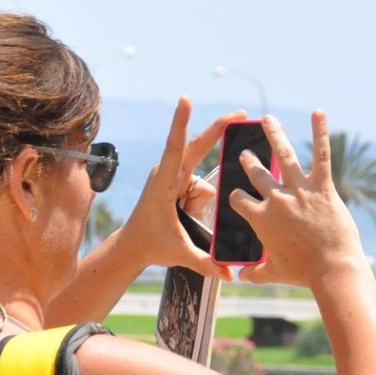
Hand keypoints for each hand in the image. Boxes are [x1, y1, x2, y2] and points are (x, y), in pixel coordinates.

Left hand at [118, 98, 242, 278]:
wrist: (132, 245)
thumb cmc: (151, 246)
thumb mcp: (180, 254)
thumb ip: (206, 263)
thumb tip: (230, 274)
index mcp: (164, 184)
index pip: (176, 148)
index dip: (181, 123)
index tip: (185, 99)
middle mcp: (167, 174)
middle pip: (197, 147)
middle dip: (219, 130)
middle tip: (243, 114)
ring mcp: (171, 176)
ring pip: (201, 181)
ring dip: (199, 202)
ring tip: (183, 220)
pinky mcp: (175, 181)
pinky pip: (198, 187)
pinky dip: (198, 201)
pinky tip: (185, 215)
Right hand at [229, 111, 366, 287]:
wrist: (331, 268)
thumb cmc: (302, 273)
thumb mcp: (273, 273)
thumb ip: (255, 273)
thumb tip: (241, 277)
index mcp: (260, 218)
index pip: (239, 200)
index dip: (235, 197)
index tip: (235, 195)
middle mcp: (276, 199)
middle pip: (256, 173)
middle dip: (249, 162)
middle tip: (246, 154)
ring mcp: (299, 190)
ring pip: (283, 155)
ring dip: (274, 135)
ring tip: (268, 120)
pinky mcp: (323, 186)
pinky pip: (321, 155)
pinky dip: (321, 132)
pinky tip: (319, 113)